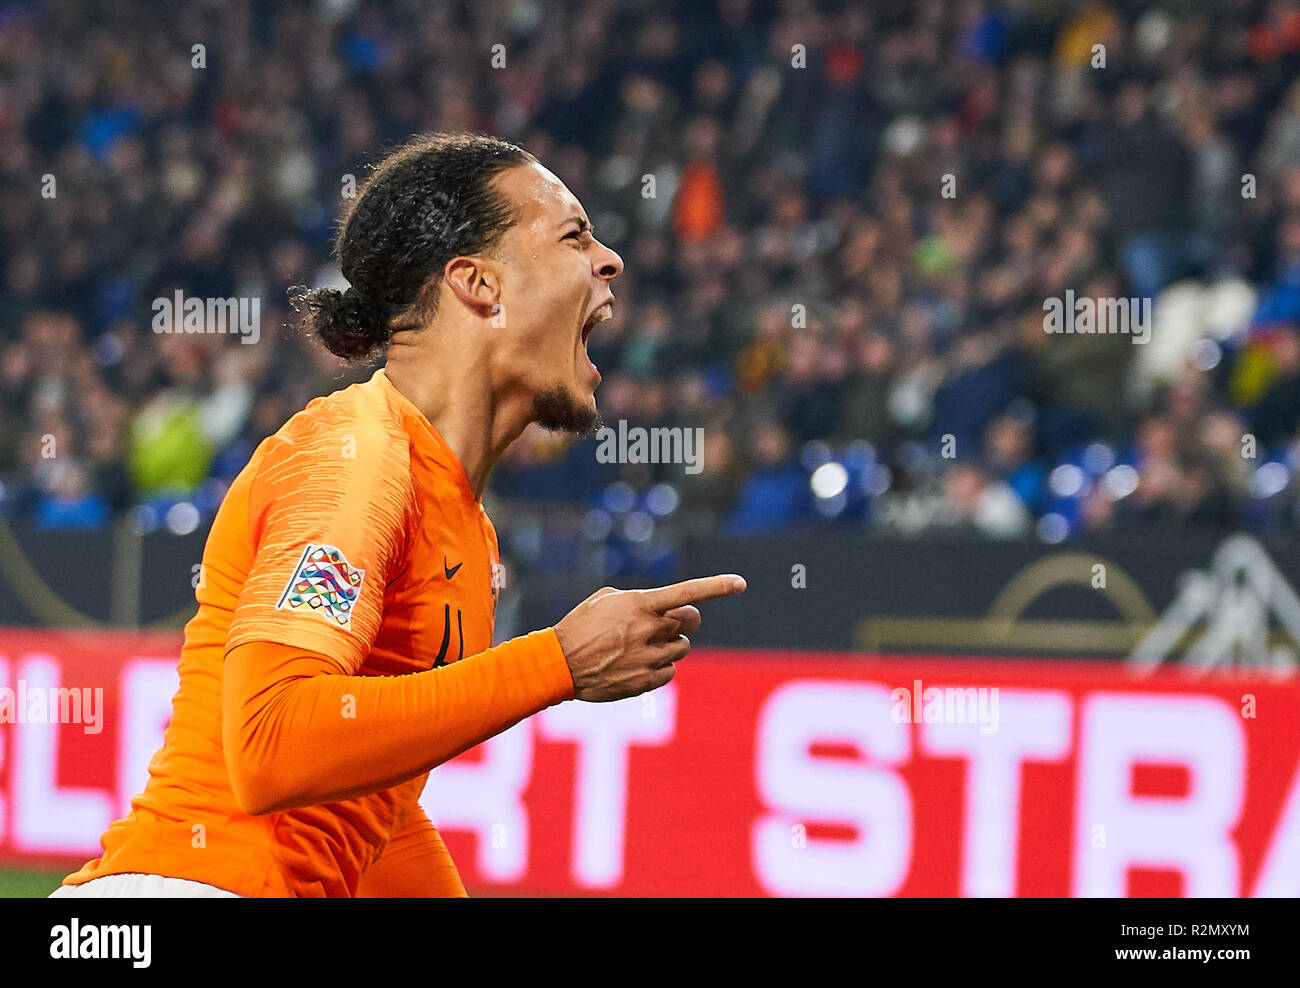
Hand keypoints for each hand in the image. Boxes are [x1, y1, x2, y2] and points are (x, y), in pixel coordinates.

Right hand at [553, 574, 745, 701]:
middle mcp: (648, 630)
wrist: (557, 664)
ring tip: (639, 646)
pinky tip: (635, 665)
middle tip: (668, 622)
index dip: (717, 587)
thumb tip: (666, 610)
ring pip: (681, 649)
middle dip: (685, 620)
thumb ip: (640, 600)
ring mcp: (648, 658)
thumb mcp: (606, 599)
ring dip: (668, 645)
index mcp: (640, 605)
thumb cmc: (581, 625)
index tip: (740, 583)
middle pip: (690, 622)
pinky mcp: (645, 682)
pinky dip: (660, 667)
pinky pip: (670, 672)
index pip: (687, 593)